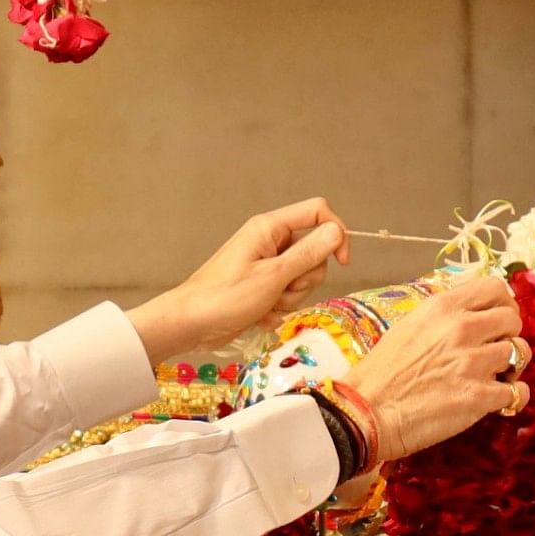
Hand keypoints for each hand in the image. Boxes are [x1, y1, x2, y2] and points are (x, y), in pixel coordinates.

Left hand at [128, 199, 345, 364]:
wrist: (192, 323)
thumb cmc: (226, 296)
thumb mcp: (273, 276)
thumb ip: (308, 253)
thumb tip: (337, 230)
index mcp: (270, 227)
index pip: (317, 211)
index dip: (335, 233)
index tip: (342, 261)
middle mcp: (270, 241)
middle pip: (314, 251)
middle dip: (305, 278)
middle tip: (282, 289)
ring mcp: (267, 264)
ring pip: (303, 277)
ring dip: (291, 296)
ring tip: (267, 303)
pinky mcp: (263, 285)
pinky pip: (288, 293)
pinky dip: (279, 306)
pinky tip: (260, 313)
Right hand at [337, 273, 525, 463]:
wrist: (366, 413)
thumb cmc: (381, 373)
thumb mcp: (409, 326)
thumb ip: (443, 316)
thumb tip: (471, 313)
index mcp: (442, 307)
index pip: (494, 287)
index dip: (502, 302)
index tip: (497, 318)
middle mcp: (462, 329)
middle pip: (513, 318)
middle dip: (509, 334)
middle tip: (495, 350)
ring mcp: (473, 363)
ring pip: (520, 353)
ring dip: (511, 366)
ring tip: (496, 376)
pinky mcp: (480, 397)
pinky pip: (518, 391)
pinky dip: (513, 396)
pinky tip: (498, 399)